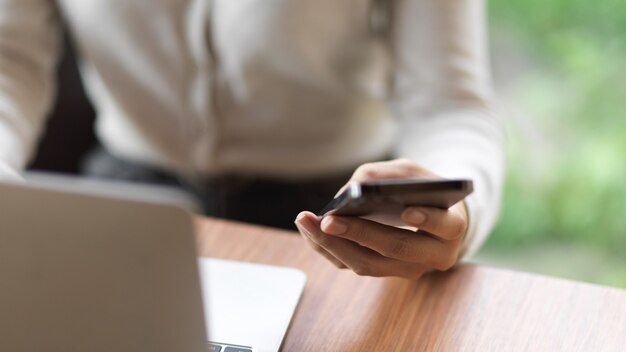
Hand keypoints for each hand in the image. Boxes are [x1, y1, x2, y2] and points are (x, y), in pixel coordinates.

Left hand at [294, 159, 467, 278]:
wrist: (432, 218)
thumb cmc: (423, 190)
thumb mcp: (413, 173)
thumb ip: (388, 176)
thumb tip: (350, 191)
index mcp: (452, 227)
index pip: (444, 226)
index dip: (428, 220)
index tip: (407, 210)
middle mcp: (434, 255)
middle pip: (397, 250)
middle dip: (360, 234)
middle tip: (329, 220)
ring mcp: (409, 269)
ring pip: (369, 265)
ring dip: (333, 245)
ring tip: (306, 222)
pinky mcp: (384, 271)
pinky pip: (353, 264)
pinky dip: (328, 248)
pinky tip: (309, 229)